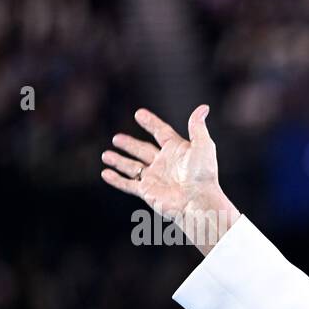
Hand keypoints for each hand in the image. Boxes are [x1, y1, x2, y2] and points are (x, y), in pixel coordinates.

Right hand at [100, 105, 239, 255]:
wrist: (198, 201)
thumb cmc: (203, 174)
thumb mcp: (203, 145)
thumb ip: (197, 126)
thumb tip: (203, 107)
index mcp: (177, 151)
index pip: (161, 133)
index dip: (151, 123)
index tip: (139, 113)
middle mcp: (164, 164)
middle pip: (143, 150)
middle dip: (130, 144)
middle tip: (116, 138)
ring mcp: (155, 178)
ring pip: (132, 166)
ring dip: (119, 161)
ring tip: (106, 155)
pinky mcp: (147, 191)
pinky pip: (128, 184)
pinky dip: (116, 179)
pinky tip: (105, 173)